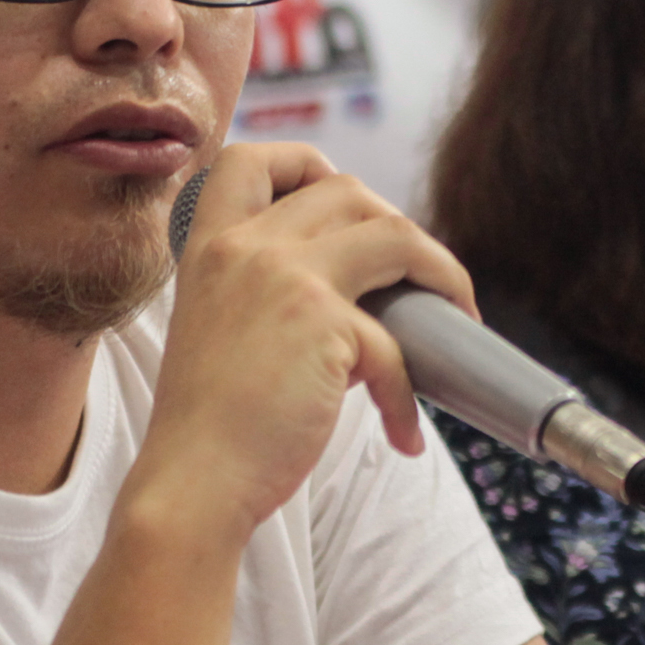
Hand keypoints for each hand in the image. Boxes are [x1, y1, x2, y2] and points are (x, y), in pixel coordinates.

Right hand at [132, 143, 476, 537]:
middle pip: (347, 190)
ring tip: (454, 318)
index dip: (305, 164)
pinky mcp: (326, 326)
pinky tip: (404, 434)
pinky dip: (409, 395)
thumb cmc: (207, 427)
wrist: (190, 486)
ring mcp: (287, 279)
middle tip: (415, 279)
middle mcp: (245, 248)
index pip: (249, 158)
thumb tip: (355, 294)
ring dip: (442, 274)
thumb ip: (261, 293)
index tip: (340, 202)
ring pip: (397, 235)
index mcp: (209, 247)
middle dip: (396, 226)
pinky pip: (397, 347)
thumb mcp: (217, 328)